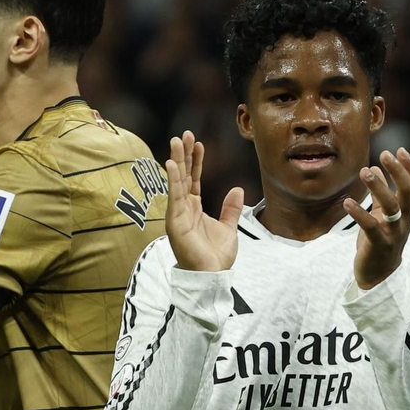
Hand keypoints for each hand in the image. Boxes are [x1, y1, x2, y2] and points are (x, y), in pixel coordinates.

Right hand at [165, 131, 244, 272]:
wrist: (212, 276)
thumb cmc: (216, 257)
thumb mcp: (229, 228)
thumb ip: (231, 209)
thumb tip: (238, 189)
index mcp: (194, 208)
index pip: (193, 179)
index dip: (196, 161)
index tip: (199, 143)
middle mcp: (184, 208)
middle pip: (183, 175)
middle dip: (183, 154)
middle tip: (184, 134)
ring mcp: (178, 214)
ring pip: (176, 182)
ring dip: (176, 160)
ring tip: (176, 141)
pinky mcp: (175, 221)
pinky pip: (173, 196)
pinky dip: (172, 179)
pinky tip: (171, 163)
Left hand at [345, 148, 409, 289]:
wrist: (379, 275)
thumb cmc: (380, 240)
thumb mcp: (382, 215)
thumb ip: (380, 193)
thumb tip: (374, 168)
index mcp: (407, 212)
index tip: (399, 150)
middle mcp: (405, 221)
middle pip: (408, 192)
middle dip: (398, 171)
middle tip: (385, 154)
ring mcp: (394, 233)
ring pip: (392, 206)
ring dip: (378, 186)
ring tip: (365, 171)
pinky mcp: (379, 245)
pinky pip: (371, 227)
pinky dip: (359, 213)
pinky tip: (347, 202)